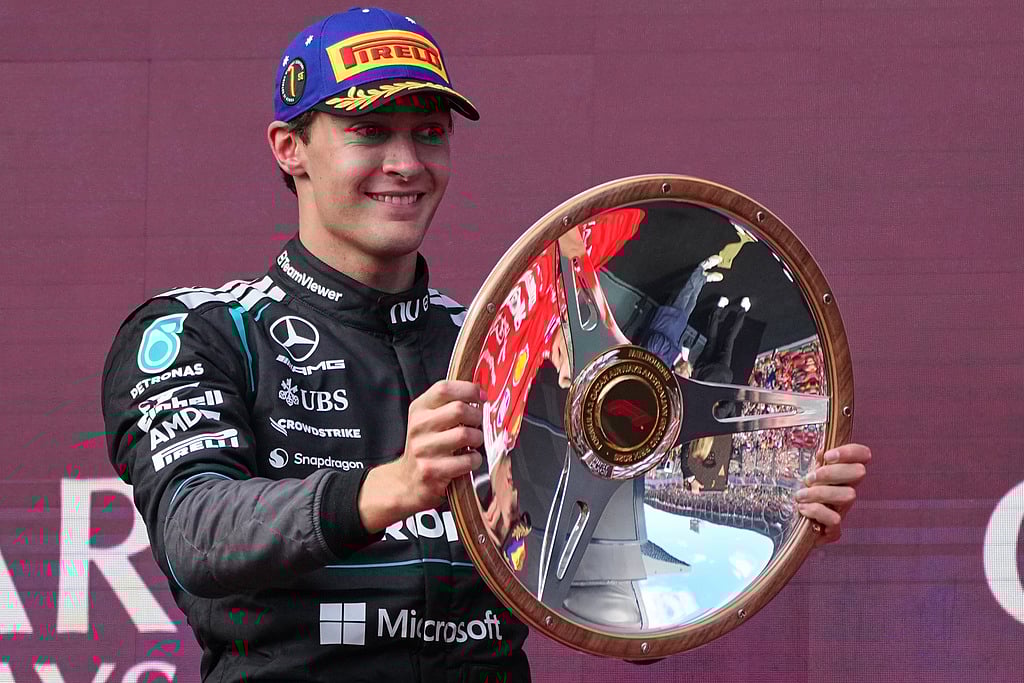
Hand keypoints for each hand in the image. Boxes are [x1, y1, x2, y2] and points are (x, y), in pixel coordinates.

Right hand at [359, 380, 483, 532]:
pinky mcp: (432, 470)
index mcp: (419, 409)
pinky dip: (475, 460)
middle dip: (477, 416)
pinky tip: (468, 460)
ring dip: (477, 439)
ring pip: (466, 434)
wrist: (406, 482)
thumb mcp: (428, 419)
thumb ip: (448, 404)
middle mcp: (418, 426)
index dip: (468, 389)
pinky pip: (467, 460)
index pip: (444, 389)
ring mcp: (424, 449)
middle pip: (459, 409)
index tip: (481, 397)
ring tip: (473, 443)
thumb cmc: (426, 447)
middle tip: (477, 424)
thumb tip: (480, 393)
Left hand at [795, 443, 870, 545]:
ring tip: (801, 495)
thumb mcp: (802, 473)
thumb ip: (814, 461)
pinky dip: (817, 512)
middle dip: (832, 472)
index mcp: (841, 473)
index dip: (850, 452)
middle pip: (859, 472)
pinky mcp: (834, 530)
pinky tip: (803, 509)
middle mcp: (846, 490)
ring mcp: (842, 510)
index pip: (862, 455)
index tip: (827, 456)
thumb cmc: (798, 495)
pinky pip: (835, 519)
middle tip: (809, 478)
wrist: (786, 527)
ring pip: (849, 495)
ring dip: (821, 493)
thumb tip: (822, 451)